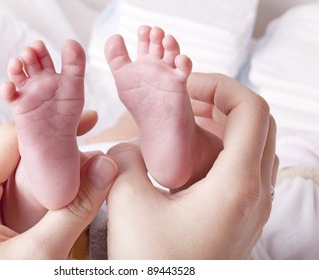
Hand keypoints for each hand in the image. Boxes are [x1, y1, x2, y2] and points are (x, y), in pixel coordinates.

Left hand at [0, 120, 116, 258]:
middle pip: (12, 153)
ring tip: (82, 162)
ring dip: (50, 167)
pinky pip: (15, 193)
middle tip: (90, 138)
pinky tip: (64, 187)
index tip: (85, 120)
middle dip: (53, 147)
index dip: (48, 127)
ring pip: (16, 172)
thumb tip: (105, 166)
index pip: (8, 141)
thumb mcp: (41, 258)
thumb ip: (75, 209)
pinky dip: (43, 187)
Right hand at [106, 73, 277, 258]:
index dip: (219, 85)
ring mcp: (253, 207)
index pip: (251, 109)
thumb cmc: (156, 264)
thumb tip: (126, 146)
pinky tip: (185, 158)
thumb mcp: (130, 204)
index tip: (184, 88)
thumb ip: (125, 160)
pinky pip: (243, 167)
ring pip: (252, 145)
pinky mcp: (241, 217)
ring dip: (220, 126)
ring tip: (182, 126)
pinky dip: (219, 150)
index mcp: (238, 185)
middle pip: (257, 123)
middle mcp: (256, 193)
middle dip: (219, 102)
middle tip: (182, 102)